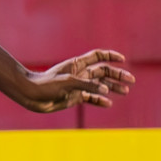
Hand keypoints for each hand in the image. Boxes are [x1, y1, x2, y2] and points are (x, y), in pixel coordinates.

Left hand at [19, 49, 134, 111]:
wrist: (30, 96)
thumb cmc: (45, 84)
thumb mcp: (67, 82)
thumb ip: (87, 84)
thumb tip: (105, 89)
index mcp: (77, 64)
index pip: (98, 56)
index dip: (111, 56)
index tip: (123, 59)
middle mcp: (79, 74)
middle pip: (103, 71)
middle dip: (117, 75)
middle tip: (130, 81)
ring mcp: (78, 86)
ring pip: (99, 85)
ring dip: (112, 87)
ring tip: (125, 92)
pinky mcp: (74, 97)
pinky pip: (90, 98)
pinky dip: (99, 100)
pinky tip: (108, 103)